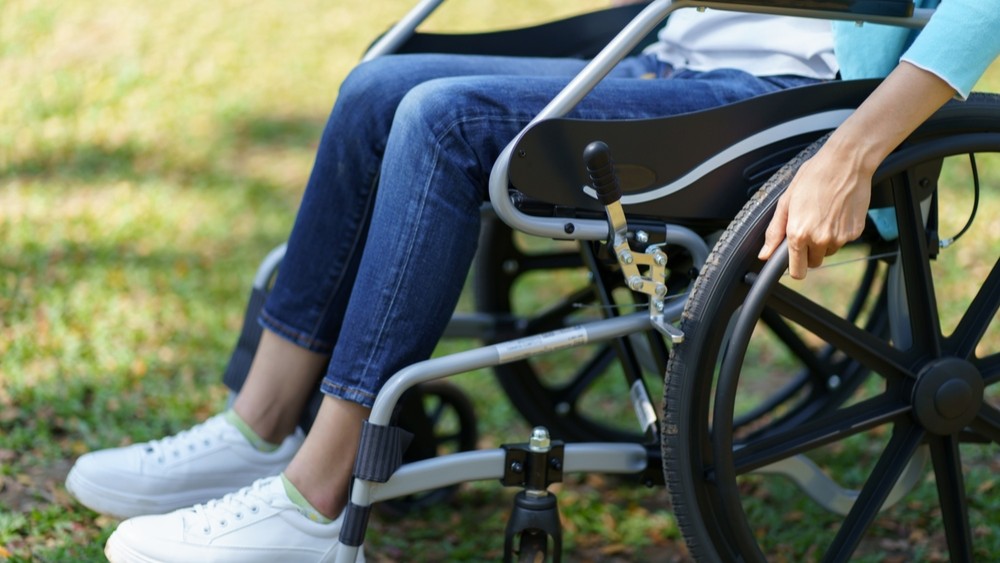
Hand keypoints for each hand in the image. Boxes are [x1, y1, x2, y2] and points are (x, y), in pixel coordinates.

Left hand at [758, 141, 872, 278]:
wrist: (846, 163)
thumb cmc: (814, 177)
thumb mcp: (786, 202)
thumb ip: (775, 232)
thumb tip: (765, 255)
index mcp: (798, 234)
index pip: (797, 271)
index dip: (794, 267)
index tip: (794, 259)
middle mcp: (820, 240)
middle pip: (813, 262)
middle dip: (809, 251)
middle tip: (808, 227)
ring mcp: (840, 237)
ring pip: (828, 251)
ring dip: (824, 241)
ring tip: (823, 215)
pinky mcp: (855, 232)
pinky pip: (844, 241)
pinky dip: (839, 232)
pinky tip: (836, 213)